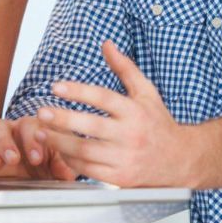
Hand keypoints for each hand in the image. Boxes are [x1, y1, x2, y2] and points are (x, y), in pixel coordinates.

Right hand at [0, 115, 75, 180]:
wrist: (30, 189)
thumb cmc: (47, 174)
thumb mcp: (58, 173)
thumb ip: (62, 168)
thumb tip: (65, 172)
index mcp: (35, 131)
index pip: (32, 125)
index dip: (33, 139)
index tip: (36, 159)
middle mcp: (13, 132)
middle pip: (6, 124)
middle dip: (7, 141)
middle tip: (13, 160)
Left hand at [37, 42, 194, 187]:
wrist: (180, 159)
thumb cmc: (158, 124)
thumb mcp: (147, 92)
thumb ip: (125, 68)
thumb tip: (106, 44)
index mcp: (136, 111)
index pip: (104, 98)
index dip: (78, 91)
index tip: (56, 87)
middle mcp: (131, 135)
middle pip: (92, 127)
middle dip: (63, 119)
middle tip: (42, 112)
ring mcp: (126, 158)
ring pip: (86, 152)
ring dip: (60, 142)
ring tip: (42, 133)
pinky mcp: (121, 178)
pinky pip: (90, 171)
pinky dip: (71, 161)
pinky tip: (61, 150)